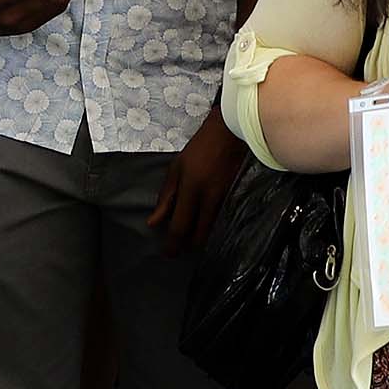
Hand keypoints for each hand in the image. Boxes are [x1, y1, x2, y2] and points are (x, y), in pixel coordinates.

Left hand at [144, 119, 246, 252]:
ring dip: (199, 238)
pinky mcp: (235, 198)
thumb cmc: (199, 149)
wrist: (229, 134)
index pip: (180, 225)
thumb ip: (165, 198)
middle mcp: (209, 199)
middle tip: (178, 251)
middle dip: (188, 247)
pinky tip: (204, 227)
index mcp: (191, 190)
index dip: (173, 243)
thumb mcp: (176, 169)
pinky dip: (210, 228)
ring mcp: (225, 200)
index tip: (167, 253)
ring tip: (188, 240)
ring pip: (211, 230)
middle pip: (199, 235)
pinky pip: (221, 221)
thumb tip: (154, 222)